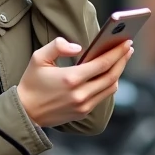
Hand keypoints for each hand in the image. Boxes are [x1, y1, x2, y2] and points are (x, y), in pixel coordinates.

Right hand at [16, 37, 133, 127]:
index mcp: (70, 78)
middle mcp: (80, 94)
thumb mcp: (39, 58)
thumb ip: (58, 46)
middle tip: (128, 47)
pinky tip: (110, 73)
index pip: (102, 63)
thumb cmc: (32, 82)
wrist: (25, 112)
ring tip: (121, 59)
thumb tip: (78, 47)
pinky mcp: (83, 112)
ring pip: (111, 87)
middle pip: (111, 75)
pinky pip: (103, 96)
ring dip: (119, 72)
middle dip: (122, 60)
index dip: (117, 52)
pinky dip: (110, 84)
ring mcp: (83, 105)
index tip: (126, 42)